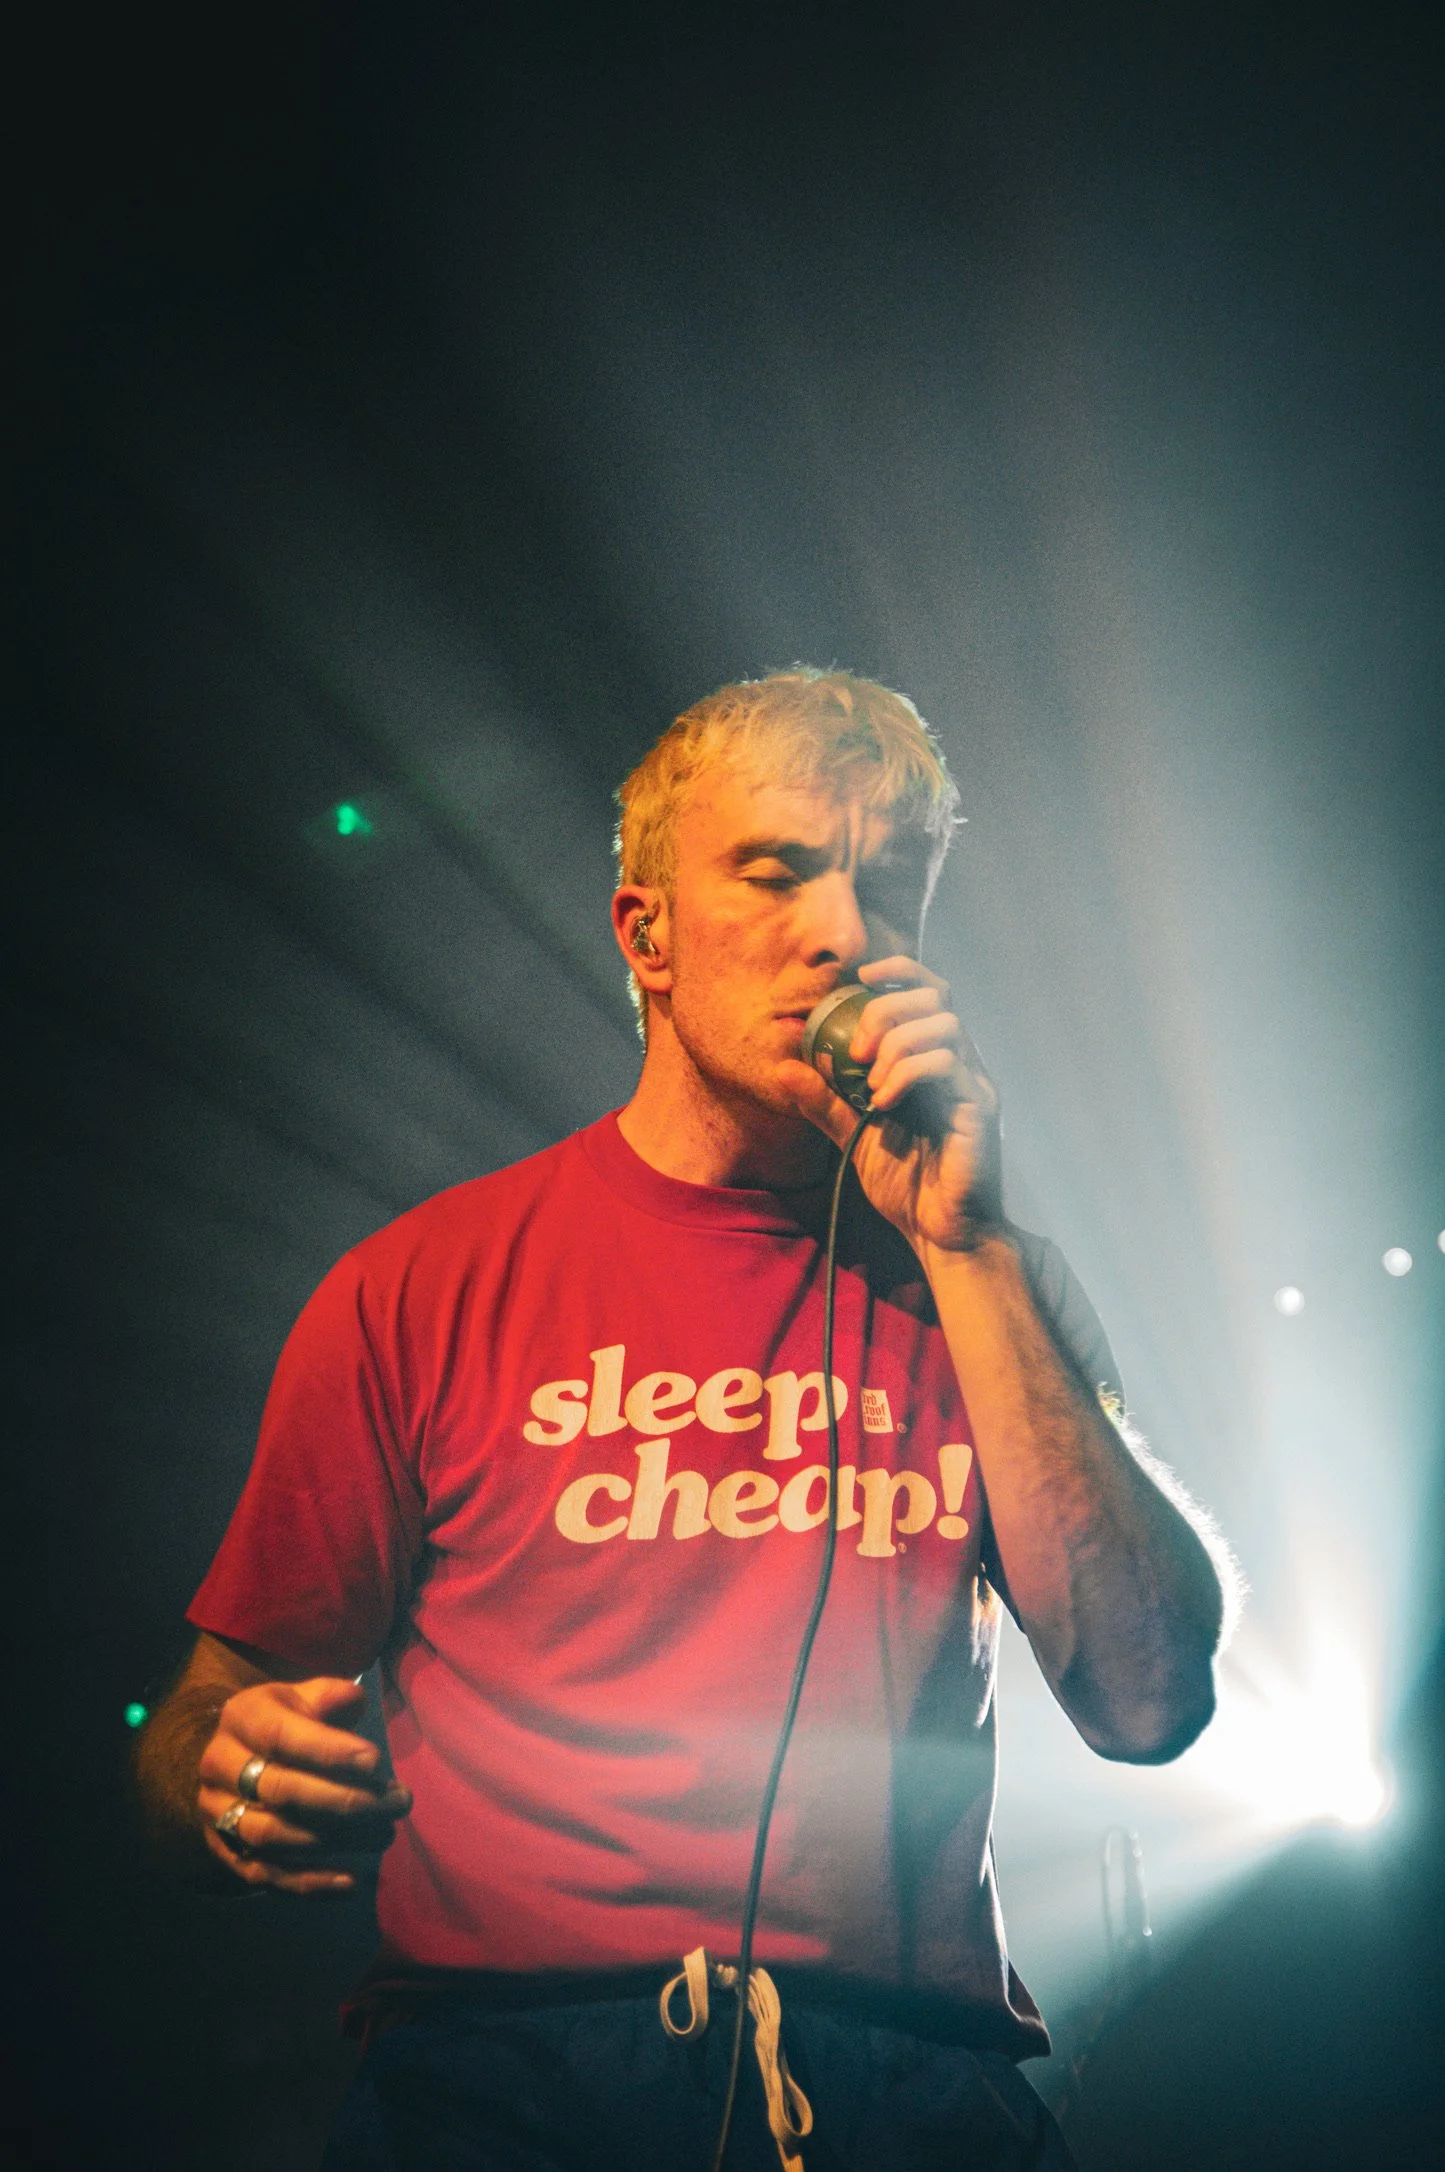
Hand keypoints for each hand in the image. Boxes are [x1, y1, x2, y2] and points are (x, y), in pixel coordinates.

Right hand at [196, 1677, 410, 1893]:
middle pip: (281, 1789)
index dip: (329, 1751)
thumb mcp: (302, 1697)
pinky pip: (263, 1874)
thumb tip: (355, 1701)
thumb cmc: (283, 1722)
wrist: (231, 1757)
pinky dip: (306, 1884)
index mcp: (242, 1718)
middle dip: (344, 1800)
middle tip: (397, 1803)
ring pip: (272, 1835)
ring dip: (333, 1841)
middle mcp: (220, 1765)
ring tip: (385, 1835)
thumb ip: (331, 1696)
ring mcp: (217, 1811)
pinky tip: (349, 1882)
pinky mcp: (224, 1850)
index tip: (376, 1761)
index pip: (282, 1736)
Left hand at [787, 957, 1003, 1254]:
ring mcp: (974, 1084)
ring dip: (896, 1045)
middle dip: (886, 1011)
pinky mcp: (979, 1108)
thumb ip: (825, 1102)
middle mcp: (962, 1063)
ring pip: (944, 1026)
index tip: (861, 977)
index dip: (899, 971)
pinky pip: (946, 1066)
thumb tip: (785, 1068)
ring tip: (871, 1086)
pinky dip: (907, 1075)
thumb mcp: (854, 1135)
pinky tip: (884, 1105)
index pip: (929, 991)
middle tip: (858, 1051)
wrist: (939, 1233)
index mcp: (936, 1059)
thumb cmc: (906, 1183)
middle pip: (936, 997)